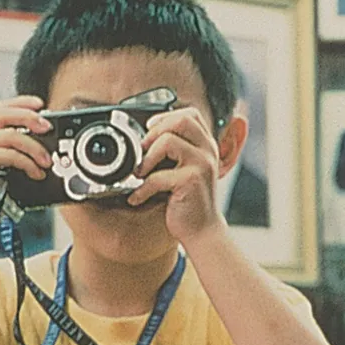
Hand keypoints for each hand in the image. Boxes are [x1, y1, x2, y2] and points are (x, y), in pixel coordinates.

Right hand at [0, 95, 50, 217]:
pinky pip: (9, 154)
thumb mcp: (2, 168)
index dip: (20, 102)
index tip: (40, 104)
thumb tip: (41, 142)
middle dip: (29, 117)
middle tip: (47, 128)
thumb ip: (13, 151)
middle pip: (2, 113)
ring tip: (47, 162)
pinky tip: (35, 173)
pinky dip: (27, 163)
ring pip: (10, 134)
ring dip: (34, 147)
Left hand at [126, 107, 225, 244]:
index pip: (190, 114)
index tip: (149, 132)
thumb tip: (143, 140)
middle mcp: (208, 151)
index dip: (166, 118)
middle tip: (141, 153)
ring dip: (145, 159)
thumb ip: (174, 153)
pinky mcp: (192, 181)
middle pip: (180, 121)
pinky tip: (137, 198)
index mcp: (206, 145)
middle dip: (153, 133)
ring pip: (167, 141)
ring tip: (138, 175)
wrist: (202, 230)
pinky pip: (158, 176)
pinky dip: (142, 188)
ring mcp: (202, 165)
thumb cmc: (188, 201)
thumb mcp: (185, 170)